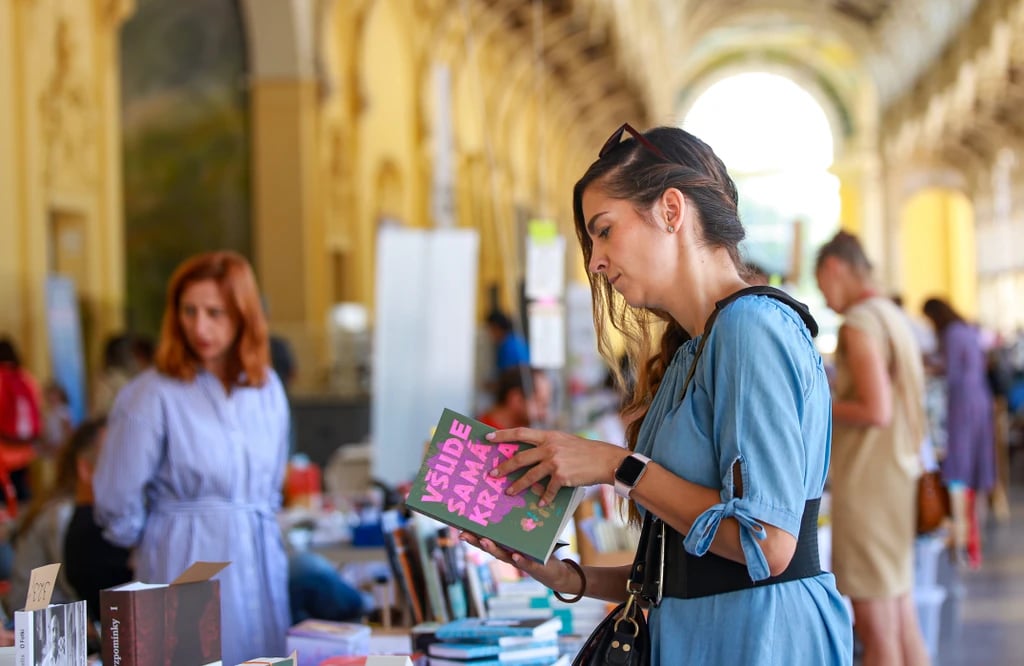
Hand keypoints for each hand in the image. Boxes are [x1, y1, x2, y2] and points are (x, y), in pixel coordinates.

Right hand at [459, 532, 580, 593]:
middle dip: (475, 541)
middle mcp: (508, 554)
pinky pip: (526, 563)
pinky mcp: (534, 566)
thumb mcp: (527, 535)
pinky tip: (515, 555)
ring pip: (503, 555)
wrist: (553, 573)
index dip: (472, 534)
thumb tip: (511, 498)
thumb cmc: (537, 551)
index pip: (485, 539)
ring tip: (484, 541)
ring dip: (493, 549)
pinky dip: (520, 560)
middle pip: (489, 547)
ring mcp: (519, 561)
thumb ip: (518, 523)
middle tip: (463, 534)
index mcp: (505, 546)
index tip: (459, 526)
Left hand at [485, 428, 628, 505]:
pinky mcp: (562, 476)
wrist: (605, 459)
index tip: (487, 438)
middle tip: (492, 474)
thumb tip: (531, 453)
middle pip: (520, 457)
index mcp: (548, 436)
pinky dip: (544, 498)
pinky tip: (540, 503)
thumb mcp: (564, 440)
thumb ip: (548, 444)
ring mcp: (555, 461)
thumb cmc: (585, 451)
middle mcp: (549, 447)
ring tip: (508, 492)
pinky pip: (548, 490)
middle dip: (504, 467)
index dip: (502, 435)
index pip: (520, 433)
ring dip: (517, 486)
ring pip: (530, 476)